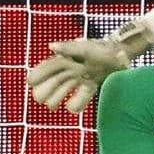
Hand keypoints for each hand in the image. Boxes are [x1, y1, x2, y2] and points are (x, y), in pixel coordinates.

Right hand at [27, 13, 153, 113]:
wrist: (123, 54)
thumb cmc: (103, 49)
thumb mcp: (87, 47)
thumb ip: (69, 47)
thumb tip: (51, 47)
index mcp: (68, 56)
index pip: (49, 66)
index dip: (38, 73)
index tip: (29, 82)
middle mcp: (72, 68)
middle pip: (53, 81)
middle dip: (46, 89)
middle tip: (41, 98)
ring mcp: (81, 77)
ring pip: (63, 90)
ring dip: (57, 97)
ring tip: (53, 106)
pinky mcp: (90, 85)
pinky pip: (80, 97)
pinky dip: (77, 102)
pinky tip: (73, 107)